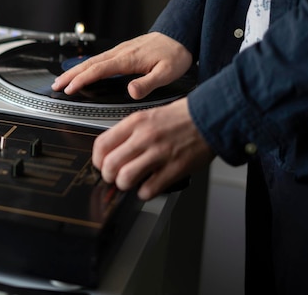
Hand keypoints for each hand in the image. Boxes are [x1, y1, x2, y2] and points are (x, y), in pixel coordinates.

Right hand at [51, 32, 192, 99]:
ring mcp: (120, 51)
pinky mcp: (123, 51)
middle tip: (56, 85)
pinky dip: (86, 66)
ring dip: (75, 71)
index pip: (99, 70)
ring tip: (62, 81)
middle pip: (89, 64)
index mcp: (128, 59)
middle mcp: (121, 53)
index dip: (82, 80)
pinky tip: (82, 71)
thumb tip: (131, 92)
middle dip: (71, 75)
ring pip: (93, 61)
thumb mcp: (167, 73)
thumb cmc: (175, 55)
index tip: (69, 89)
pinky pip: (99, 59)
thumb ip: (148, 83)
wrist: (181, 35)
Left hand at [92, 97, 213, 199]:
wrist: (210, 117)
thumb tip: (112, 151)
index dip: (97, 160)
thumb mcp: (149, 115)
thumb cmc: (181, 118)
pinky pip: (148, 189)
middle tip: (115, 177)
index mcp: (136, 122)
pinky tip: (149, 186)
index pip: (102, 144)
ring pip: (125, 178)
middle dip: (109, 176)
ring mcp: (159, 153)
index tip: (102, 164)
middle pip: (110, 165)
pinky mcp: (174, 168)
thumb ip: (130, 132)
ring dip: (125, 185)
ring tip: (131, 182)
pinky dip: (145, 192)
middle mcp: (145, 137)